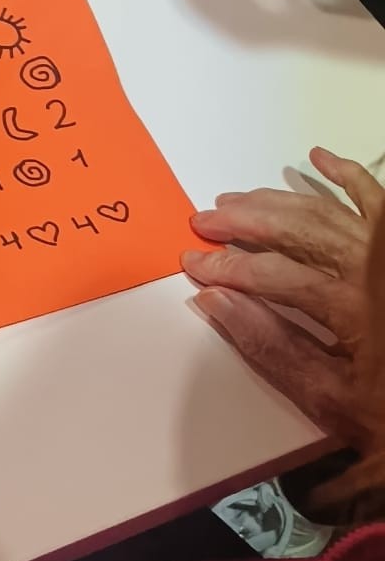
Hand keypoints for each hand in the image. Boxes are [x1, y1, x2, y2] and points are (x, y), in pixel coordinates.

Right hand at [181, 146, 379, 444]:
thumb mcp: (333, 401)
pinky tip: (319, 158)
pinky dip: (348, 176)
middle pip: (300, 232)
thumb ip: (274, 350)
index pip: (278, 276)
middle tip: (204, 221)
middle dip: (246, 224)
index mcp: (355, 310)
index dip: (231, 269)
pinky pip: (373, 202)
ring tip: (237, 199)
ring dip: (280, 201)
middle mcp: (373, 272)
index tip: (194, 266)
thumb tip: (217, 303)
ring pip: (329, 212)